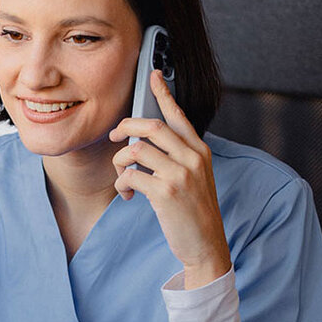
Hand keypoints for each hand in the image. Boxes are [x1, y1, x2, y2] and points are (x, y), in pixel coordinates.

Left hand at [110, 69, 231, 289]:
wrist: (206, 245)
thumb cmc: (195, 212)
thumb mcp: (196, 178)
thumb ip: (178, 157)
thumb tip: (145, 142)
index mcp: (199, 151)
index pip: (178, 115)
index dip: (163, 93)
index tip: (152, 75)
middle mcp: (192, 158)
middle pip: (151, 126)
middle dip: (126, 126)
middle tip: (114, 136)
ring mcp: (180, 174)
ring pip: (136, 150)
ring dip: (120, 162)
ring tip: (123, 178)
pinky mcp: (166, 193)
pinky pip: (131, 176)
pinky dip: (122, 184)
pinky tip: (126, 195)